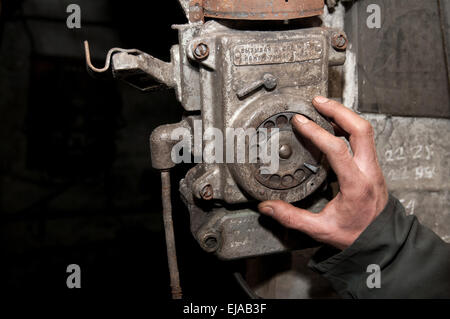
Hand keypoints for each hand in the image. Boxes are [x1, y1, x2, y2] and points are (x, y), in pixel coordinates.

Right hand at [258, 96, 388, 249]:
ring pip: (364, 130)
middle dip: (338, 110)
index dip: (316, 132)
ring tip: (323, 107)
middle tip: (317, 101)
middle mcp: (368, 171)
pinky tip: (334, 126)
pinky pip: (363, 138)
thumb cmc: (356, 235)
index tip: (300, 122)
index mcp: (356, 184)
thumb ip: (292, 217)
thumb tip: (268, 207)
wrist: (381, 241)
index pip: (337, 148)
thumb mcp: (321, 230)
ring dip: (344, 115)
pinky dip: (348, 126)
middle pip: (360, 128)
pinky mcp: (372, 166)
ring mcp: (373, 167)